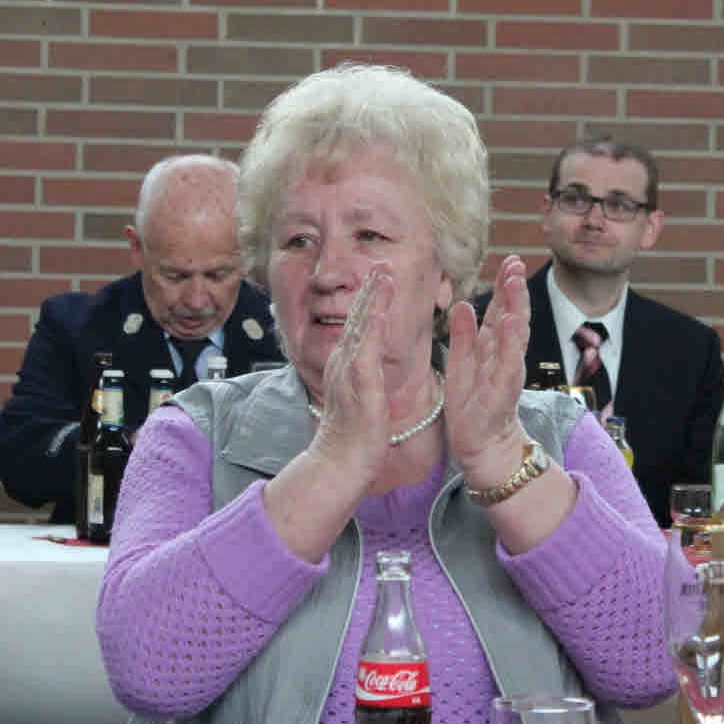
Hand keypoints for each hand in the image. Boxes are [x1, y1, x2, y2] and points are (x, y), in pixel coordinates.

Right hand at [304, 265, 397, 486]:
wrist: (339, 464)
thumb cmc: (353, 437)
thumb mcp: (360, 397)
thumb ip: (365, 376)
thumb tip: (373, 364)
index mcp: (346, 364)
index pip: (358, 323)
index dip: (369, 297)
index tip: (381, 274)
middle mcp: (342, 362)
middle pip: (356, 315)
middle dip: (369, 286)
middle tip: (382, 259)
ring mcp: (348, 371)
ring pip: (360, 324)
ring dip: (372, 295)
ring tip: (383, 270)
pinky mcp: (358, 383)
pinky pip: (365, 349)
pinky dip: (372, 325)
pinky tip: (379, 308)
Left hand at [445, 254, 531, 486]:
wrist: (479, 445)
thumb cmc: (472, 406)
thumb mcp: (461, 363)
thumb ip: (463, 334)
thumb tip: (462, 303)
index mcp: (492, 347)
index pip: (501, 310)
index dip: (504, 286)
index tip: (510, 260)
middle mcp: (504, 354)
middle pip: (512, 315)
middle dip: (514, 289)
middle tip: (516, 263)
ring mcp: (507, 370)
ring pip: (516, 334)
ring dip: (517, 307)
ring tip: (515, 283)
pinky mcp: (504, 389)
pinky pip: (510, 362)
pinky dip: (513, 342)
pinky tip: (515, 323)